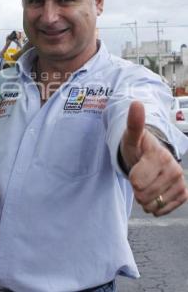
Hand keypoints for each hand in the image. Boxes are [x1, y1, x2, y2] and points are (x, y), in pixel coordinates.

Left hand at [120, 101, 187, 215]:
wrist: (151, 155)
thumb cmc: (138, 146)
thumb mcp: (131, 136)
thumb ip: (133, 123)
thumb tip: (136, 103)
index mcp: (160, 156)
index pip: (137, 182)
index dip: (132, 177)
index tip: (136, 166)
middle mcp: (174, 169)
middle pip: (143, 195)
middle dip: (137, 189)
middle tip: (140, 175)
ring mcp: (180, 182)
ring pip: (152, 205)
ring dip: (144, 198)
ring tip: (147, 182)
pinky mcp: (183, 193)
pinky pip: (162, 210)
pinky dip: (154, 205)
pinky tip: (155, 191)